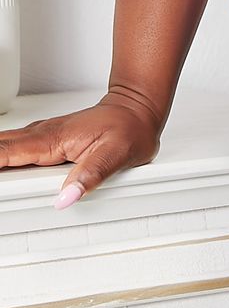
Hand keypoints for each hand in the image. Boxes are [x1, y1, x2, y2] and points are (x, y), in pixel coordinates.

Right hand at [0, 90, 163, 210]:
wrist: (137, 109)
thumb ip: (90, 175)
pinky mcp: (45, 140)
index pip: (8, 153)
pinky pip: (12, 147)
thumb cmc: (129, 129)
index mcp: (53, 140)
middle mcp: (43, 135)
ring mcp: (42, 136)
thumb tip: (66, 198)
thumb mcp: (117, 154)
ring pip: (3, 146)